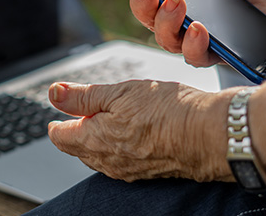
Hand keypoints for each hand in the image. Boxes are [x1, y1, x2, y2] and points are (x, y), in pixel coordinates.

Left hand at [47, 81, 235, 182]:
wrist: (212, 135)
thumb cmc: (169, 110)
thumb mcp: (120, 93)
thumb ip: (83, 96)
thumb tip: (53, 94)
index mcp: (94, 140)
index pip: (60, 137)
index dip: (56, 122)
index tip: (58, 112)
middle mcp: (108, 162)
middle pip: (78, 148)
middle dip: (74, 131)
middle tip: (79, 113)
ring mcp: (128, 170)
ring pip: (98, 157)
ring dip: (95, 139)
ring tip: (102, 121)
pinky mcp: (147, 171)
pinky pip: (119, 162)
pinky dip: (115, 147)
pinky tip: (127, 136)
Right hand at [94, 0, 265, 66]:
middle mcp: (179, 22)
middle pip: (146, 17)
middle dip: (139, 2)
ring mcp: (192, 41)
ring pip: (162, 38)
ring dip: (165, 20)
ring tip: (177, 0)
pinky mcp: (210, 57)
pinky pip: (191, 56)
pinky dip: (193, 42)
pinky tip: (201, 27)